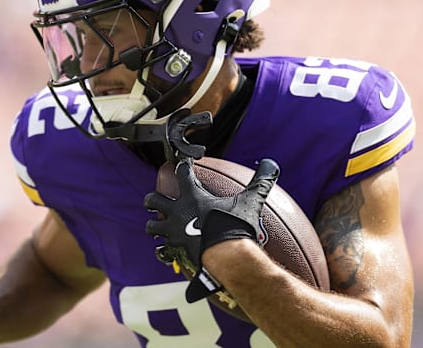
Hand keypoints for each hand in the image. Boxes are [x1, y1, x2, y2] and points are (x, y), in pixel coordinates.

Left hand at [145, 158, 279, 299]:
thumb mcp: (250, 201)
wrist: (227, 257)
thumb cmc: (235, 227)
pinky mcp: (175, 251)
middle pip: (154, 199)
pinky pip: (161, 251)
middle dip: (153, 198)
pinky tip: (166, 252)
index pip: (182, 173)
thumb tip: (270, 164)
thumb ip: (260, 182)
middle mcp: (177, 213)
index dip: (183, 166)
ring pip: (152, 226)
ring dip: (154, 224)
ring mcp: (173, 233)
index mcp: (192, 197)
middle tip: (157, 198)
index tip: (186, 164)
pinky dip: (163, 251)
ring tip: (157, 224)